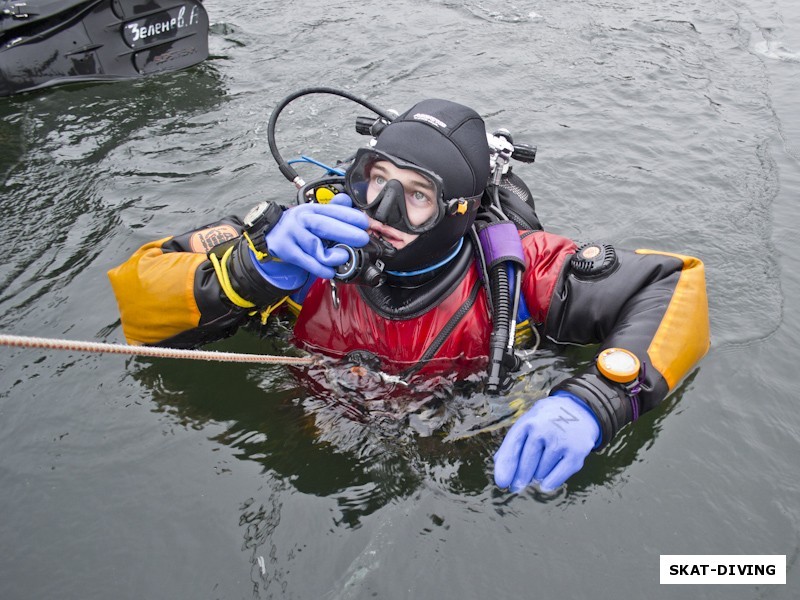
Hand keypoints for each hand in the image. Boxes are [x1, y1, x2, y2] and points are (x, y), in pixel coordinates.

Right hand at [252, 194, 369, 287]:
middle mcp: (301, 219)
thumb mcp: (312, 216)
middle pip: (324, 225)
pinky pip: (306, 261)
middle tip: (362, 239)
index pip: (332, 210)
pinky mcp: (285, 249)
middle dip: (346, 232)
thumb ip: (331, 210)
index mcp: (311, 210)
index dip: (350, 216)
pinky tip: (329, 270)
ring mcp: (292, 234)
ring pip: (315, 245)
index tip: (364, 223)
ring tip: (343, 257)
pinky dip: (320, 268)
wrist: (268, 235)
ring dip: (332, 254)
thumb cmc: (296, 228)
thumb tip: (347, 200)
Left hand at [493, 391, 599, 492]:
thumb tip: (502, 474)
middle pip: (526, 465)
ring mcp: (561, 440)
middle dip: (520, 479)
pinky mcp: (577, 452)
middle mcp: (543, 429)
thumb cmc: (544, 422)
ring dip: (537, 475)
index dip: (506, 467)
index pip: (512, 448)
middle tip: (516, 486)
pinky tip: (545, 484)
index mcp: (528, 422)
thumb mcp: (526, 425)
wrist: (578, 409)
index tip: (502, 483)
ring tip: (542, 464)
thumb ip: (512, 446)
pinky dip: (550, 483)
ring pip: (541, 473)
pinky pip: (557, 477)